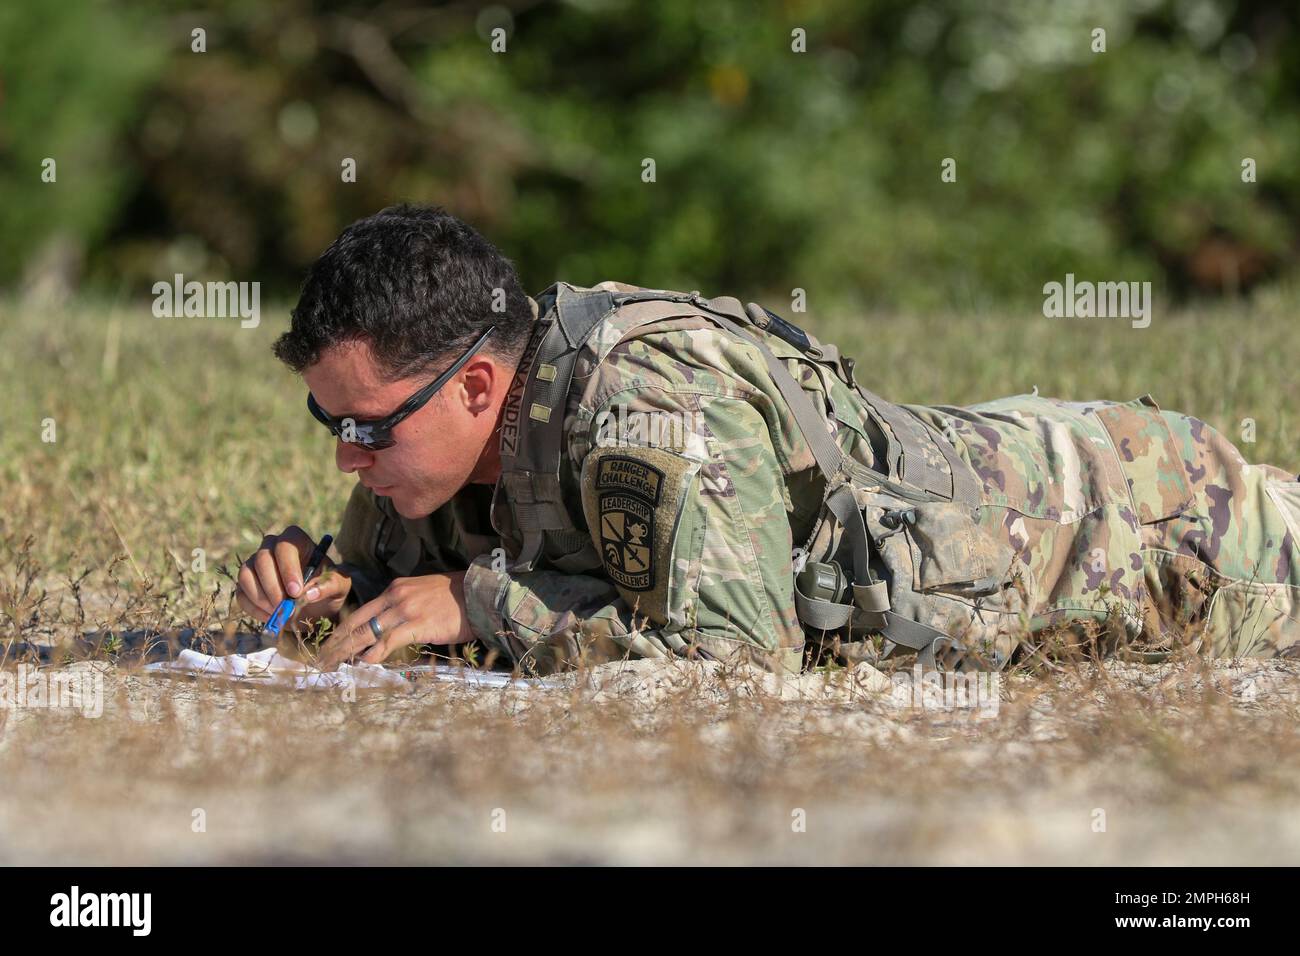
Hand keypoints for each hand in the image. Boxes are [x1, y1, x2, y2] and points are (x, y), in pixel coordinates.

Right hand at [236, 525, 352, 624]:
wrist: (316, 605)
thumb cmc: (328, 588)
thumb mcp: (339, 586)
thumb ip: (329, 586)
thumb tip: (309, 593)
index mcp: (296, 541)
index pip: (286, 545)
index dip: (288, 568)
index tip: (296, 592)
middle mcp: (272, 547)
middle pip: (262, 559)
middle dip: (273, 586)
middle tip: (286, 607)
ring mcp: (255, 564)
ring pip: (246, 574)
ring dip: (261, 598)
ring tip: (280, 613)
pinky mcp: (246, 584)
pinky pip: (241, 593)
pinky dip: (254, 609)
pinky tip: (272, 618)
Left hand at [316, 571, 472, 669]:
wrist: (480, 593)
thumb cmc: (456, 599)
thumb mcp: (423, 594)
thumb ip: (403, 607)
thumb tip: (388, 629)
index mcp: (395, 589)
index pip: (360, 612)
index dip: (341, 631)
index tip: (328, 646)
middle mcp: (396, 596)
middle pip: (357, 622)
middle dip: (335, 644)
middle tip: (320, 661)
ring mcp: (406, 609)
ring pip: (367, 632)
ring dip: (346, 652)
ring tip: (333, 667)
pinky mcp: (418, 623)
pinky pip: (389, 641)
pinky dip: (374, 654)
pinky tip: (364, 665)